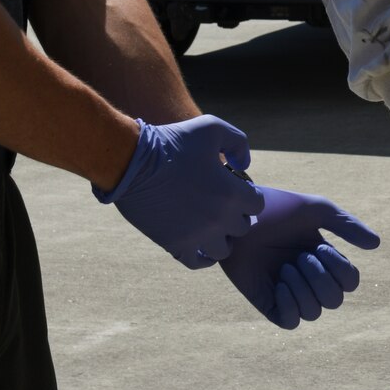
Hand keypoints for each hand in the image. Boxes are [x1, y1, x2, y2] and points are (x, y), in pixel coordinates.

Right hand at [98, 115, 266, 267]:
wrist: (132, 162)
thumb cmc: (174, 142)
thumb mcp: (212, 128)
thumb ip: (238, 143)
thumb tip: (244, 166)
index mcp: (232, 194)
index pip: (257, 204)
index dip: (248, 194)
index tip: (235, 187)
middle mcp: (219, 220)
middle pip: (242, 227)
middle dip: (235, 214)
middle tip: (220, 201)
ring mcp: (198, 236)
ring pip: (223, 249)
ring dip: (222, 238)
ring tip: (213, 225)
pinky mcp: (176, 245)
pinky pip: (198, 262)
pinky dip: (203, 257)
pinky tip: (202, 246)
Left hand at [218, 186, 380, 327]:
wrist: (237, 218)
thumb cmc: (275, 209)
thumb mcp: (314, 210)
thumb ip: (346, 225)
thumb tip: (376, 244)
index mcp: (324, 259)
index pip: (349, 281)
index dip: (340, 270)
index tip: (319, 248)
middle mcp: (309, 278)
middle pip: (334, 300)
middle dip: (320, 279)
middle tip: (300, 257)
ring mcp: (289, 292)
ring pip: (314, 312)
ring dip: (303, 289)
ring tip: (285, 268)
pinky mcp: (268, 303)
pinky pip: (291, 321)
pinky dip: (290, 305)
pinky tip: (278, 284)